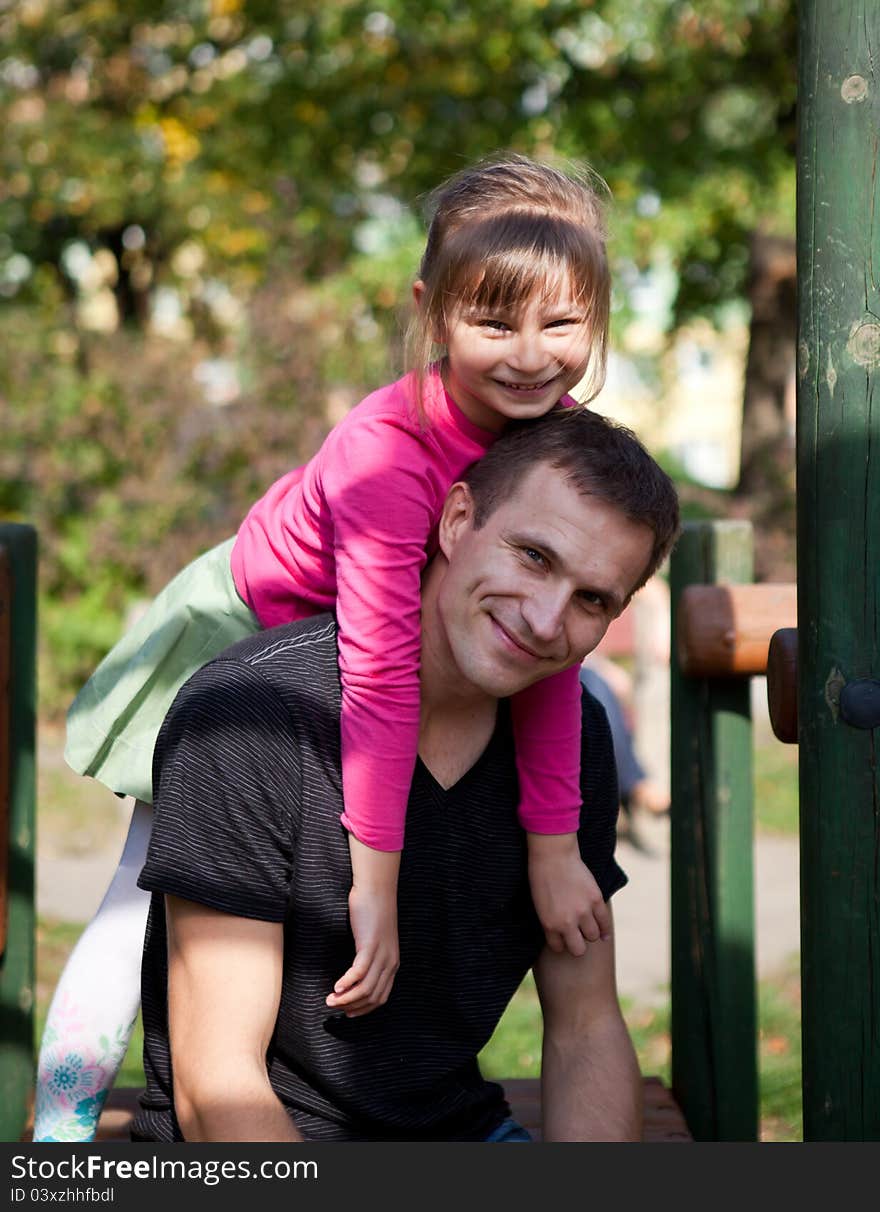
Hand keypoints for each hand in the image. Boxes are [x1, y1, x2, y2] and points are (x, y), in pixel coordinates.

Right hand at [325, 883, 399, 1017]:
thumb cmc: (372, 911)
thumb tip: (357, 971)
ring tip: (330, 1000)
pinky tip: (336, 987)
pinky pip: (359, 973)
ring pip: (365, 989)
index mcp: (392, 963)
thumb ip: (370, 955)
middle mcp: (390, 962)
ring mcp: (382, 955)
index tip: (348, 1013)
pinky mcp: (370, 945)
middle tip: (334, 1007)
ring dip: (346, 999)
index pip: (381, 997)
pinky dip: (346, 984)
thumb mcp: (375, 939)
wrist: (376, 889)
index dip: (364, 1009)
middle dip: (352, 1007)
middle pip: (373, 997)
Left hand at [527, 833, 609, 956]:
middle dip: (577, 944)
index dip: (561, 943)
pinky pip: (605, 922)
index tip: (562, 939)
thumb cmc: (541, 878)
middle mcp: (567, 922)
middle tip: (577, 937)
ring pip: (593, 936)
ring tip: (587, 927)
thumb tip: (562, 937)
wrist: (553, 855)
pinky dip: (605, 930)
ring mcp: (583, 911)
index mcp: (549, 925)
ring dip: (590, 933)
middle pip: (579, 949)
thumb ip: (551, 922)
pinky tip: (604, 935)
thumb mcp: (539, 906)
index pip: (559, 947)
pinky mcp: (596, 900)